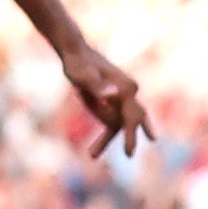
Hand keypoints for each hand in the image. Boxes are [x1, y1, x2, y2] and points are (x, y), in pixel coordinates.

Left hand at [58, 40, 150, 156]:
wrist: (75, 53)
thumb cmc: (78, 65)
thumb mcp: (84, 76)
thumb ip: (98, 87)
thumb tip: (112, 96)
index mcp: (125, 88)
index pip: (132, 117)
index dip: (131, 136)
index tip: (128, 153)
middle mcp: (128, 92)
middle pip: (133, 120)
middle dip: (130, 138)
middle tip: (128, 155)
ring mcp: (120, 96)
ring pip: (120, 123)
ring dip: (106, 139)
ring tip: (91, 154)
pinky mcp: (111, 99)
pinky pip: (111, 121)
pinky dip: (104, 134)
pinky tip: (93, 147)